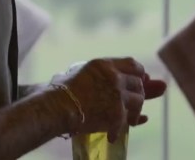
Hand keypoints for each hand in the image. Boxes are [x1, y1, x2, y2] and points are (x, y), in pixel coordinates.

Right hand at [51, 58, 166, 142]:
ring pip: (138, 101)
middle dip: (137, 94)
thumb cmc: (62, 90)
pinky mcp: (117, 113)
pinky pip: (132, 120)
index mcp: (103, 64)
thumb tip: (130, 77)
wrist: (55, 108)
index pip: (133, 64)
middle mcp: (114, 77)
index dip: (138, 74)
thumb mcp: (82, 73)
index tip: (137, 81)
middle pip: (138, 84)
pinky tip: (115, 131)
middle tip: (126, 104)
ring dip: (133, 110)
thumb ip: (104, 75)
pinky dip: (127, 125)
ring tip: (123, 118)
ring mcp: (117, 95)